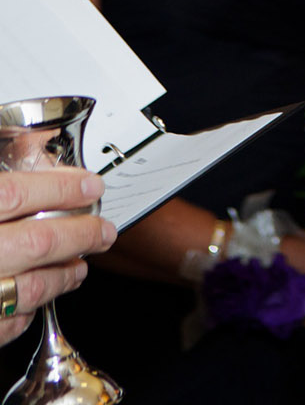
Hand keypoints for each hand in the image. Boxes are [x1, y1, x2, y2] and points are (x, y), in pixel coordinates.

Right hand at [0, 171, 116, 346]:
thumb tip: (33, 171)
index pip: (17, 194)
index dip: (61, 188)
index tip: (90, 186)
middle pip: (39, 241)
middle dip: (82, 234)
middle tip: (103, 232)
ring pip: (31, 287)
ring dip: (64, 275)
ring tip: (78, 267)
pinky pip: (10, 324)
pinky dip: (29, 311)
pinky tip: (37, 299)